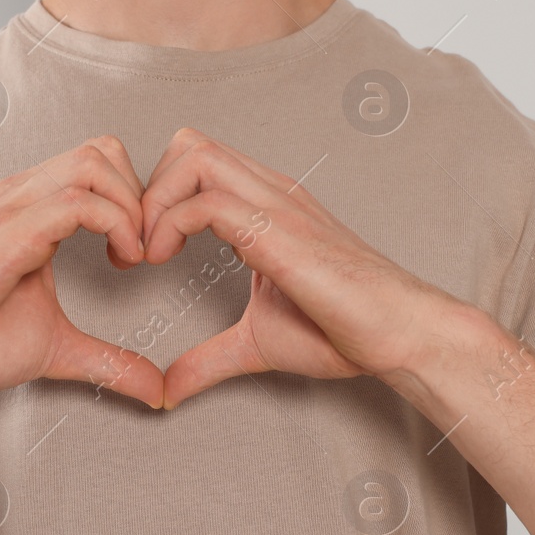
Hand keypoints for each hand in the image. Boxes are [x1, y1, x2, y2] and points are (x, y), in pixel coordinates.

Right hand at [0, 137, 164, 408]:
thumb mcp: (55, 348)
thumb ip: (108, 361)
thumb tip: (156, 389)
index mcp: (30, 210)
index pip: (98, 164)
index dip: (136, 200)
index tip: (144, 253)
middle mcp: (21, 199)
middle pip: (102, 151)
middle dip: (141, 196)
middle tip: (148, 249)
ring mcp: (10, 214)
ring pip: (91, 165)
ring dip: (132, 208)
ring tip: (136, 256)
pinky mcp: (4, 240)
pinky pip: (72, 205)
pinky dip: (114, 224)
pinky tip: (120, 262)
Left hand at [140, 128, 450, 408]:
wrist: (400, 335)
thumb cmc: (343, 331)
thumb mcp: (255, 344)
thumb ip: (206, 360)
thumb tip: (166, 391)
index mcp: (263, 206)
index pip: (193, 161)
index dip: (154, 198)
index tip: (139, 253)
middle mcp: (268, 193)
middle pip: (187, 142)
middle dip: (146, 189)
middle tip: (135, 248)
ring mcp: (275, 206)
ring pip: (193, 155)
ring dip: (153, 202)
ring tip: (146, 255)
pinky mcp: (278, 233)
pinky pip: (208, 202)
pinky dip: (168, 226)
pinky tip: (162, 263)